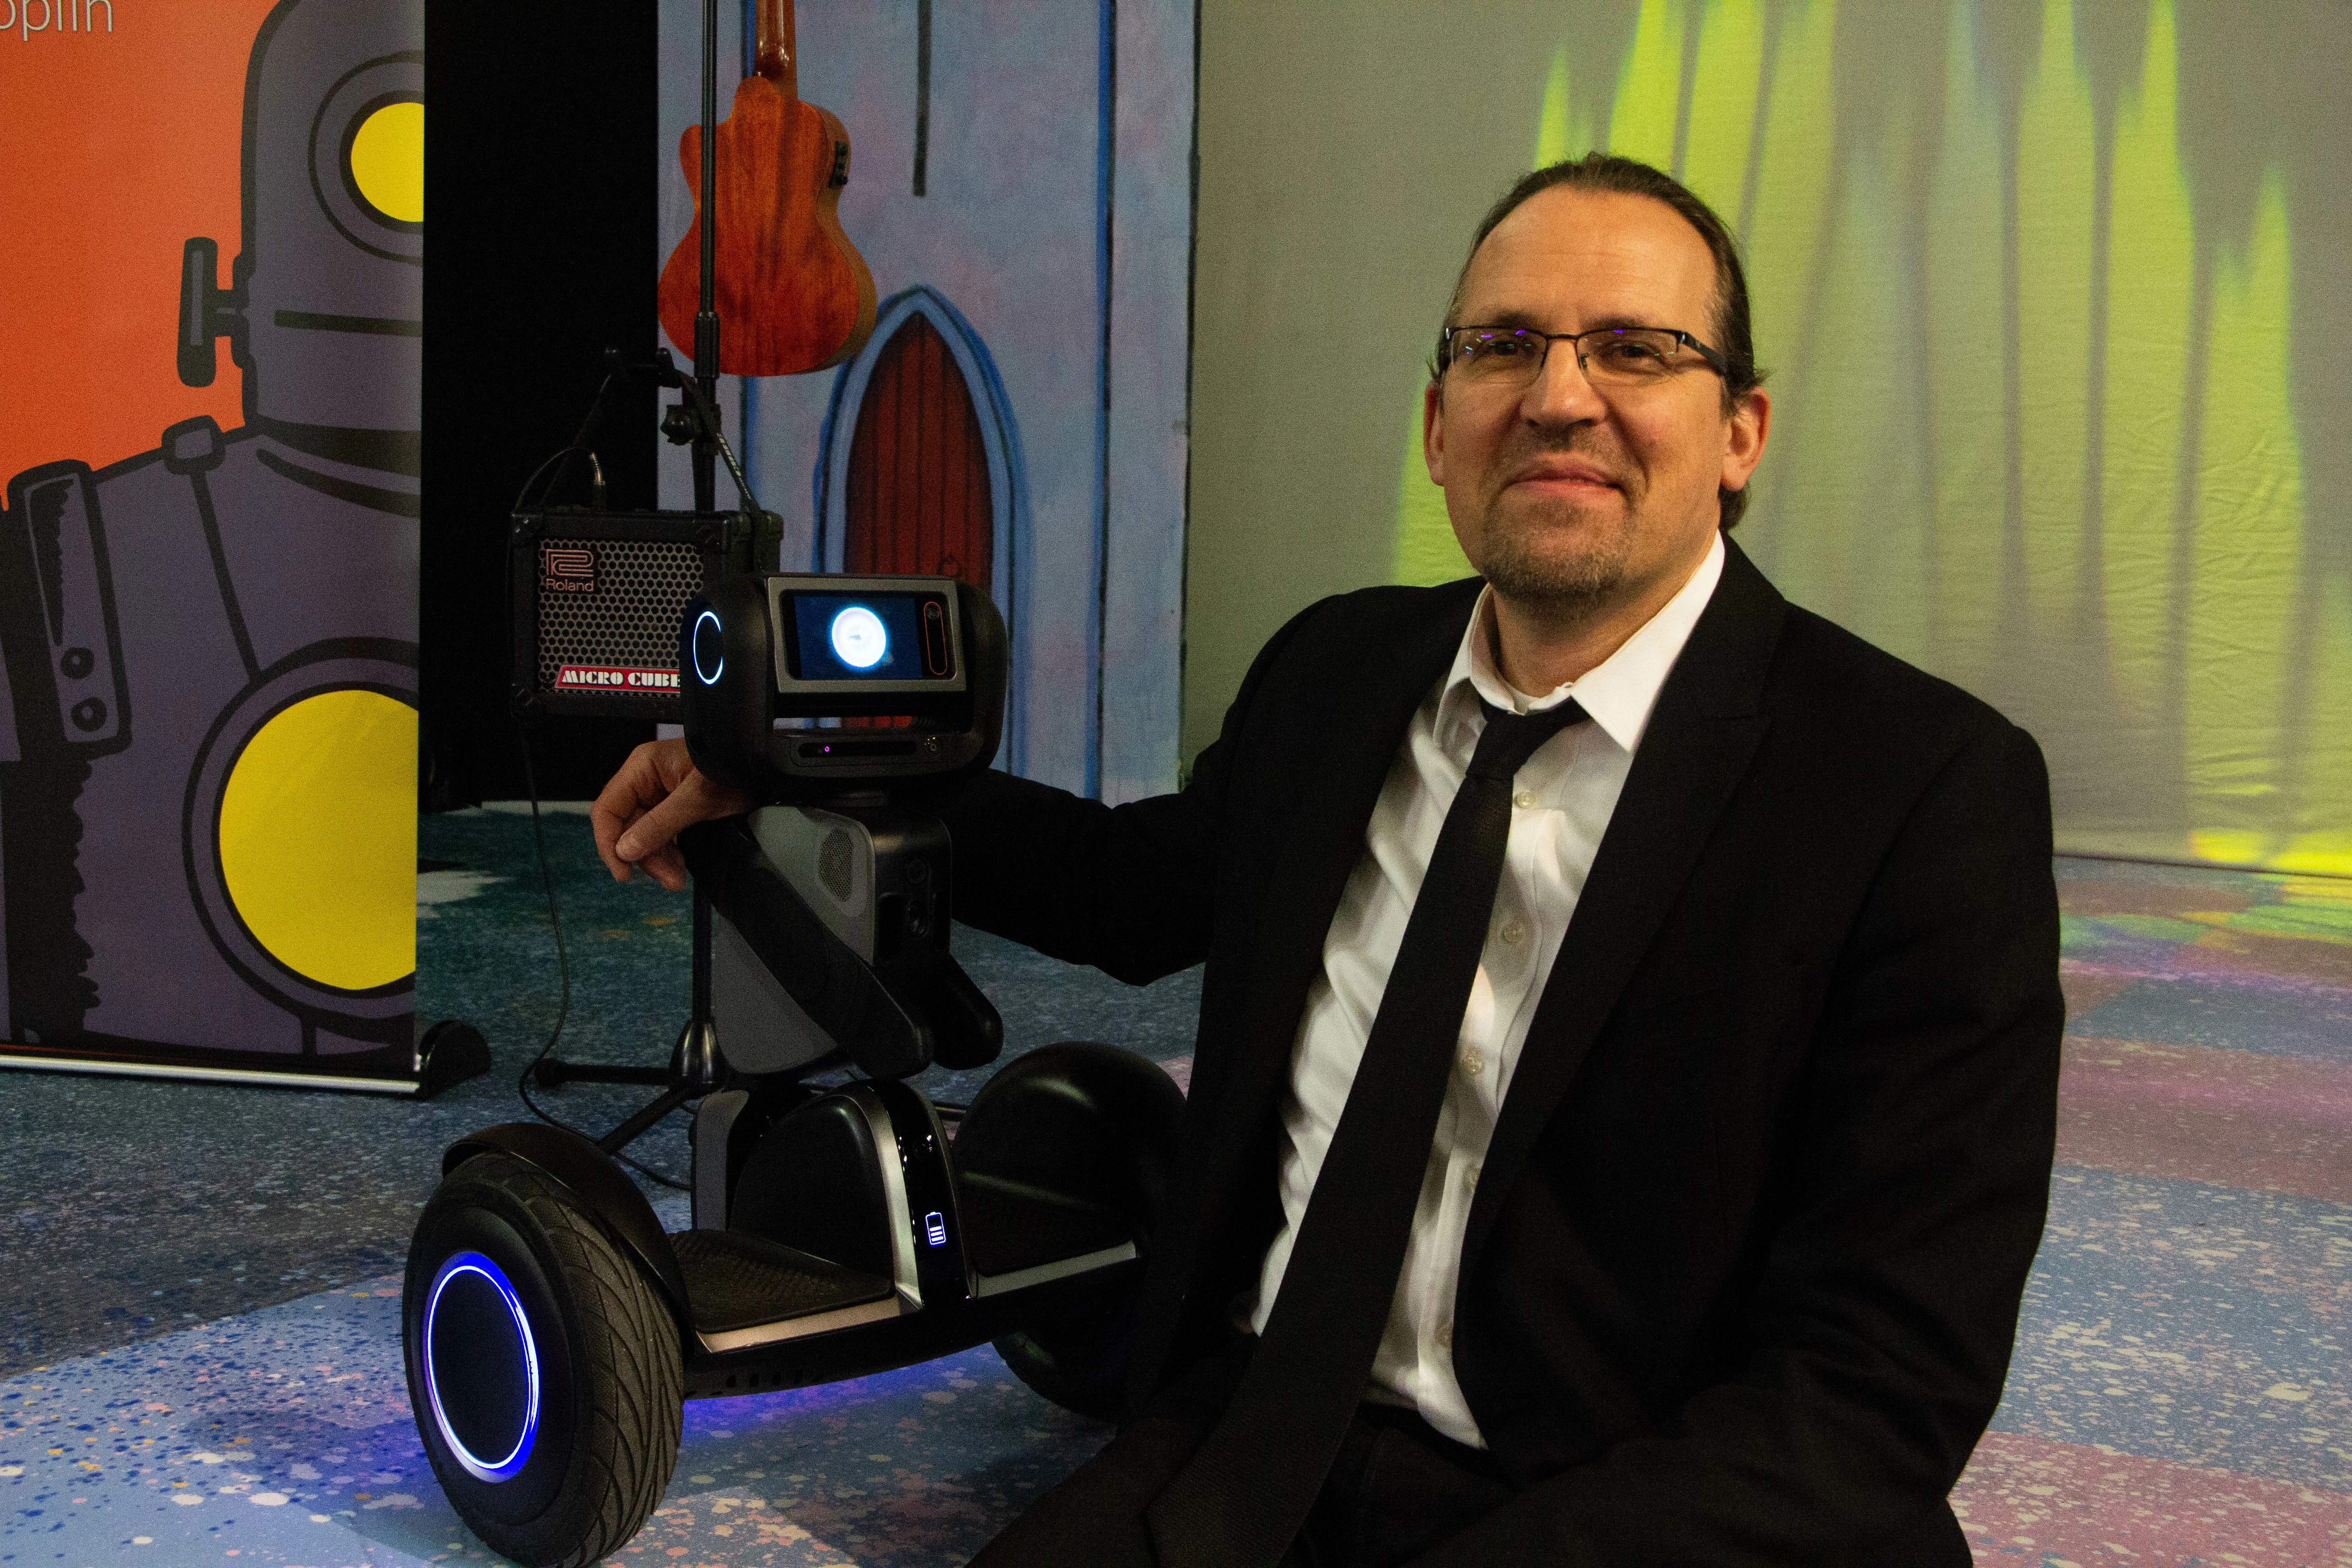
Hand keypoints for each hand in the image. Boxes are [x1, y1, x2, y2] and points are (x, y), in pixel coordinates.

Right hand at [590, 738, 752, 890]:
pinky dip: (669, 855)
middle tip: (666, 878)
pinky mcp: (676, 808)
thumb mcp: (697, 798)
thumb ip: (660, 824)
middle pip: (628, 828)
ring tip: (676, 878)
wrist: (759, 766)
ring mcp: (661, 795)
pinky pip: (662, 836)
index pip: (608, 810)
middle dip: (644, 856)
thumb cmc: (730, 766)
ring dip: (658, 860)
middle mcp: (646, 782)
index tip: (622, 871)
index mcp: (642, 769)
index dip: (609, 843)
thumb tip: (626, 850)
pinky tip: (678, 868)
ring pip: (645, 836)